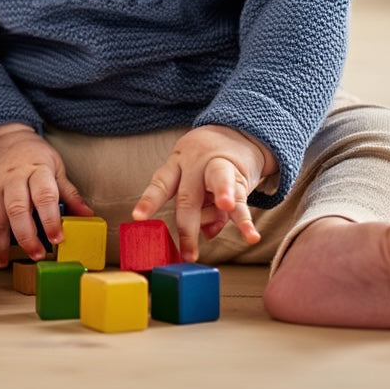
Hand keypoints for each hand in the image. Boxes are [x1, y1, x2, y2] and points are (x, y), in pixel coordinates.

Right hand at [0, 124, 91, 264]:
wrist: (1, 139)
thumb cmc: (34, 156)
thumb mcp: (55, 166)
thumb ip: (68, 193)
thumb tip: (87, 215)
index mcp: (37, 169)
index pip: (45, 195)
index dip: (51, 219)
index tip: (58, 238)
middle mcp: (13, 177)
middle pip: (17, 209)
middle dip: (26, 236)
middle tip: (36, 255)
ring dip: (1, 244)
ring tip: (7, 262)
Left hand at [131, 124, 275, 261]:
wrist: (236, 135)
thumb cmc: (206, 164)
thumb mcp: (192, 176)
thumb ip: (196, 205)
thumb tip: (208, 234)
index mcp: (177, 165)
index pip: (160, 183)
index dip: (149, 201)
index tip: (139, 217)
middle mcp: (196, 165)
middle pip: (189, 195)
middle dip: (187, 226)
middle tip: (188, 254)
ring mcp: (219, 168)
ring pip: (219, 182)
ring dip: (222, 197)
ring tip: (225, 206)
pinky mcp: (240, 178)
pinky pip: (242, 200)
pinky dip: (245, 221)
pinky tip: (251, 236)